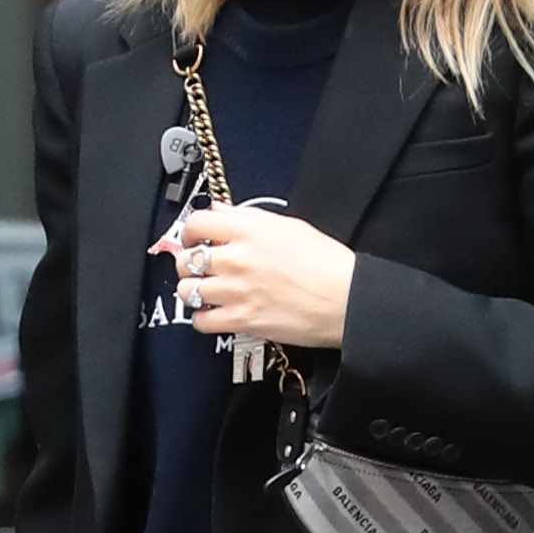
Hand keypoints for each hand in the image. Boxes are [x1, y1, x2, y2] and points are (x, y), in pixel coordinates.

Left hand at [152, 204, 354, 349]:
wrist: (345, 300)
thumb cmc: (326, 264)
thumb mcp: (289, 226)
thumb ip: (249, 218)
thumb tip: (222, 211)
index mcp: (249, 230)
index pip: (197, 222)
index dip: (189, 231)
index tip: (192, 238)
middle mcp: (238, 258)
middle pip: (187, 259)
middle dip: (188, 264)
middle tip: (198, 268)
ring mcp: (237, 291)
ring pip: (188, 291)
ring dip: (193, 292)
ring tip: (206, 292)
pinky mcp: (242, 320)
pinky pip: (201, 321)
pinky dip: (202, 319)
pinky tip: (213, 314)